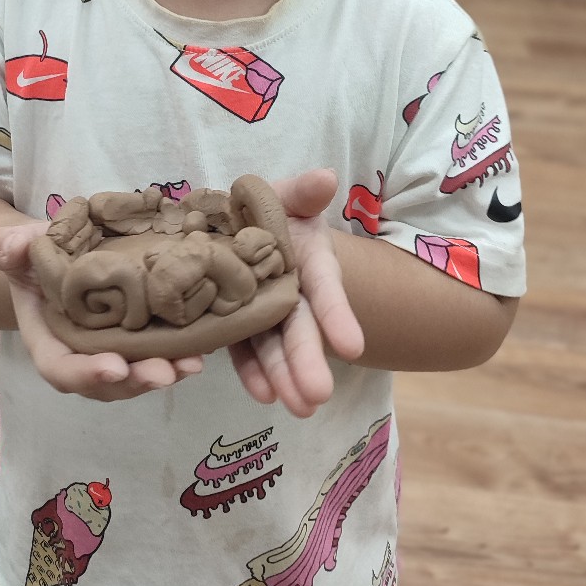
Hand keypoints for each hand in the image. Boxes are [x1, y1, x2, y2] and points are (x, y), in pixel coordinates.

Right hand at [0, 222, 202, 401]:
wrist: (59, 251)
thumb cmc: (36, 252)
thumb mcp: (17, 244)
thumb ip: (8, 245)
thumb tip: (9, 249)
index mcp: (47, 338)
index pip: (59, 367)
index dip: (85, 373)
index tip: (114, 367)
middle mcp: (79, 354)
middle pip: (105, 384)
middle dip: (135, 381)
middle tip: (164, 373)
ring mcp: (109, 351)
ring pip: (133, 376)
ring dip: (163, 374)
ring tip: (190, 365)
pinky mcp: (135, 340)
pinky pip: (153, 355)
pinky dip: (175, 357)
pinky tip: (201, 349)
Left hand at [228, 169, 363, 417]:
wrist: (232, 224)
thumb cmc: (266, 208)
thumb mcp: (284, 195)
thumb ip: (302, 191)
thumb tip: (326, 178)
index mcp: (308, 259)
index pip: (325, 288)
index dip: (338, 315)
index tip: (353, 347)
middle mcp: (291, 290)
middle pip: (300, 326)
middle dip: (308, 360)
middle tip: (317, 395)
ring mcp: (264, 312)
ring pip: (274, 346)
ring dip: (283, 376)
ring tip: (294, 407)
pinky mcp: (236, 325)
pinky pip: (243, 350)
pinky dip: (252, 372)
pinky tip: (260, 395)